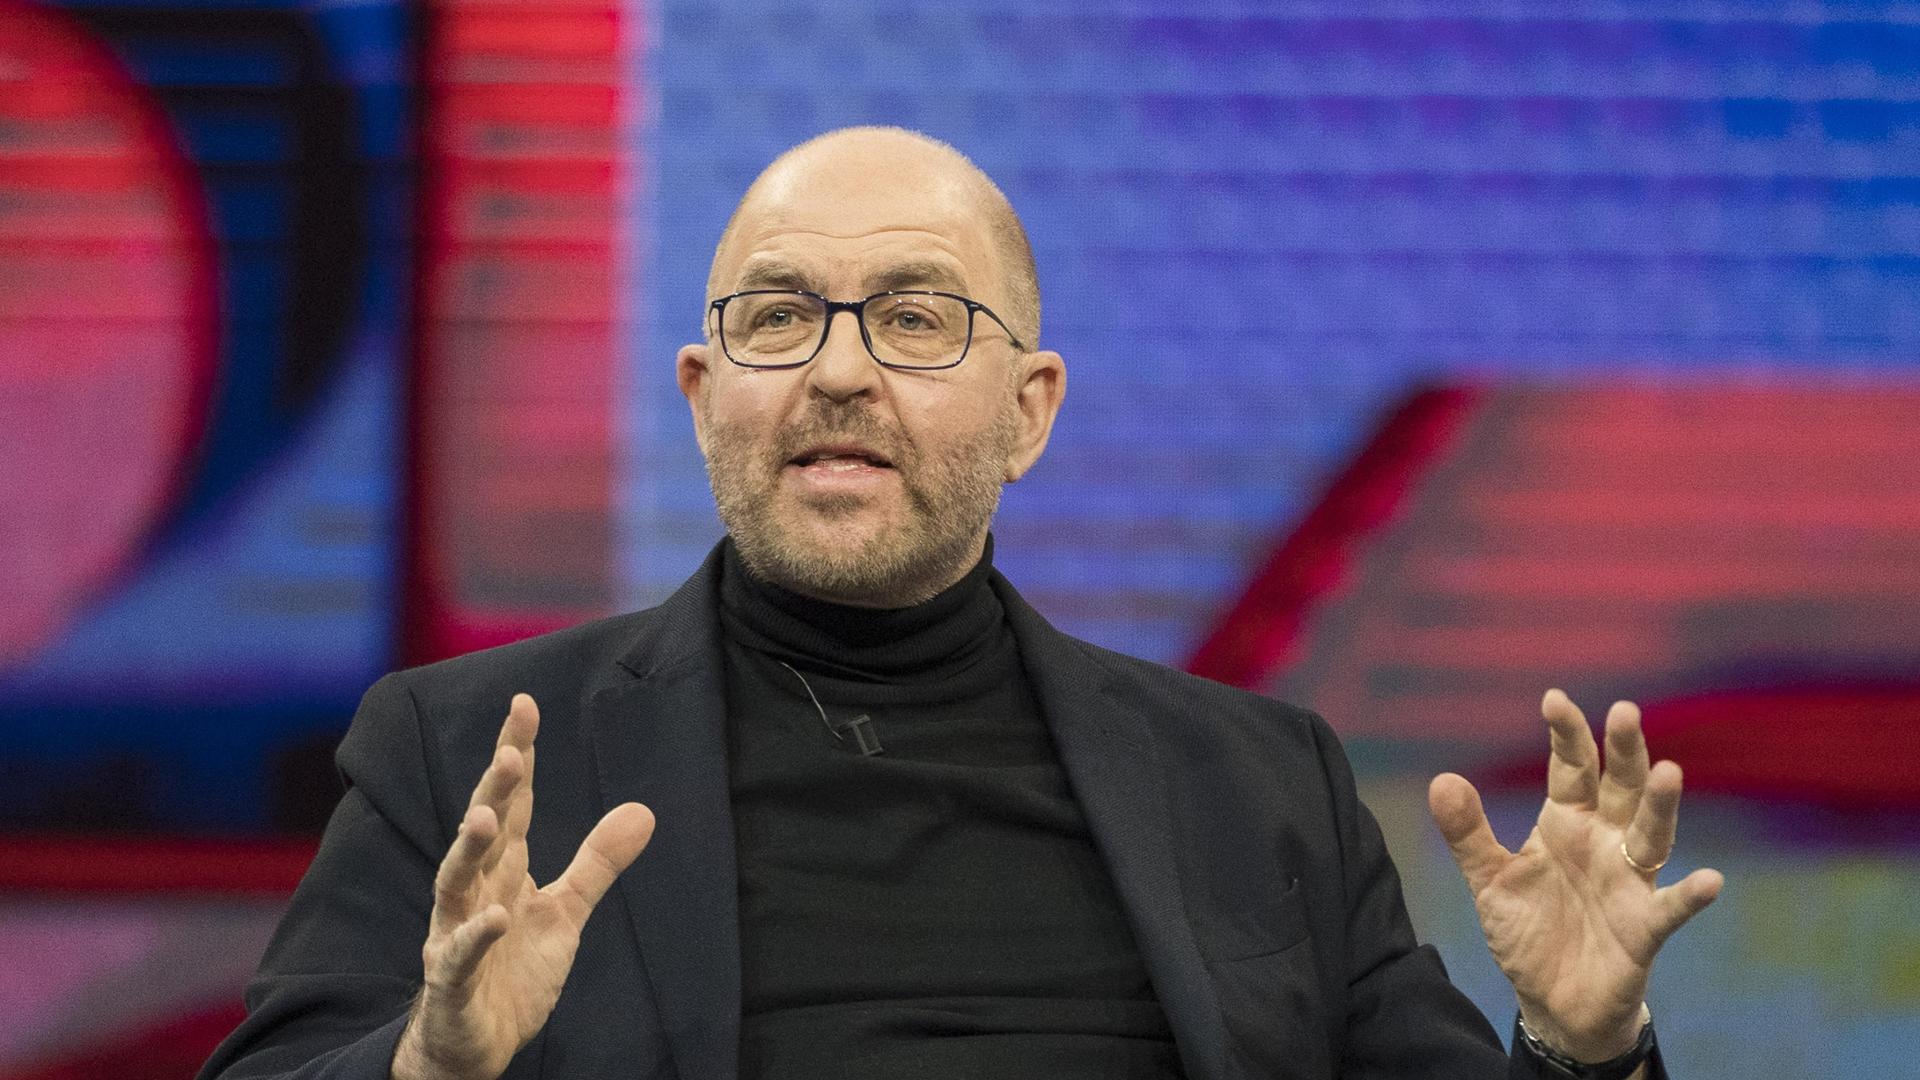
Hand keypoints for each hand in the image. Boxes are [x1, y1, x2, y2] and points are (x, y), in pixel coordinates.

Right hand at [392, 694, 654, 1079]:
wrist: (475, 1044)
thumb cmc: (512, 971)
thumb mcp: (564, 911)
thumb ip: (597, 861)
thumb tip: (644, 810)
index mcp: (502, 870)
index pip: (512, 804)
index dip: (517, 756)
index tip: (525, 706)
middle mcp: (473, 891)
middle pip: (483, 830)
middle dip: (494, 790)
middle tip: (509, 751)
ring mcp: (456, 933)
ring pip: (455, 881)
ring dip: (470, 848)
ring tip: (487, 815)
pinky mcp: (452, 980)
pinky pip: (460, 954)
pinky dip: (477, 934)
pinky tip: (498, 916)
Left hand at [1428, 690, 1722, 1062]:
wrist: (1553, 1002)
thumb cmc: (1529, 931)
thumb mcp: (1490, 880)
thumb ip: (1468, 834)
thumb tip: (1442, 779)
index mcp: (1567, 823)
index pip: (1571, 768)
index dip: (1566, 735)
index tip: (1553, 699)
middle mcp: (1605, 843)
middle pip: (1620, 787)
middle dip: (1623, 750)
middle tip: (1624, 710)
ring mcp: (1629, 882)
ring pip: (1651, 834)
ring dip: (1660, 805)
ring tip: (1667, 771)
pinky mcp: (1644, 928)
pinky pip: (1670, 908)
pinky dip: (1689, 895)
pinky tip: (1708, 880)